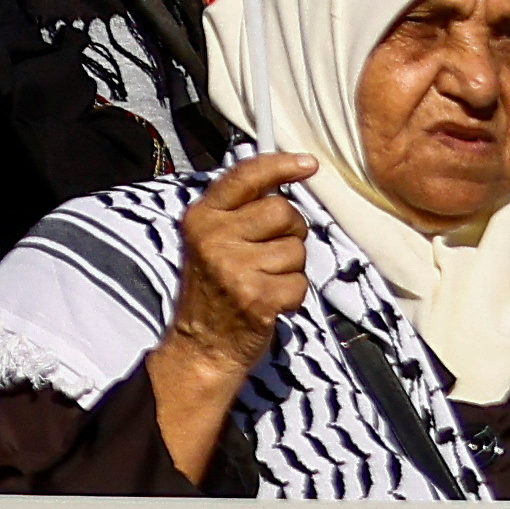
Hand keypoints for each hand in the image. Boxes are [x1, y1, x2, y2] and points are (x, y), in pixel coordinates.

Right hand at [162, 153, 315, 379]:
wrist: (202, 344)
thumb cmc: (216, 289)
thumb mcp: (212, 242)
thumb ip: (238, 214)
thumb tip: (282, 185)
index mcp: (202, 217)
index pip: (244, 176)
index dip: (280, 165)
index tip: (307, 163)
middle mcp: (213, 236)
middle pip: (282, 211)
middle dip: (292, 231)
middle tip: (274, 252)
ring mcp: (234, 267)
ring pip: (296, 250)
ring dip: (291, 269)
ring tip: (265, 282)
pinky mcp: (257, 296)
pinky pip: (300, 283)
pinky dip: (292, 295)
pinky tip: (270, 302)